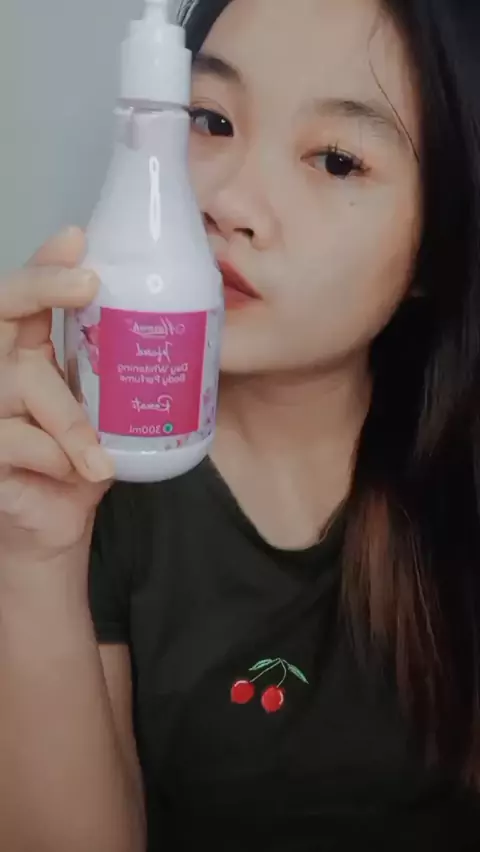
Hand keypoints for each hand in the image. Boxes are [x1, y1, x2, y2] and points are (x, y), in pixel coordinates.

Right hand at [0, 227, 114, 562]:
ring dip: (71, 423)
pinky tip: (74, 476)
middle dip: (42, 286)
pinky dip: (55, 457)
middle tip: (87, 283)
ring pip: (24, 384)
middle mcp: (1, 366)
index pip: (26, 295)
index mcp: (27, 350)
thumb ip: (116, 376)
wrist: (56, 522)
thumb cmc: (80, 460)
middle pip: (2, 307)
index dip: (46, 263)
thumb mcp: (103, 412)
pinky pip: (17, 439)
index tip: (78, 238)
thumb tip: (181, 329)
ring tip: (99, 461)